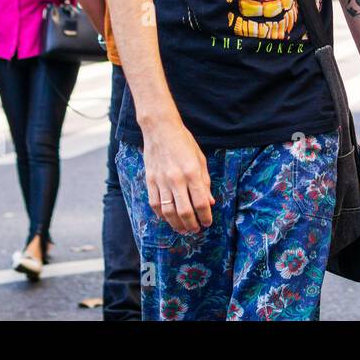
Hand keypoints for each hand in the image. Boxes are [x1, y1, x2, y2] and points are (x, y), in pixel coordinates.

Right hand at [143, 119, 214, 234]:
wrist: (160, 129)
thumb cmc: (183, 142)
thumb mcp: (200, 159)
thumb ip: (205, 182)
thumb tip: (210, 202)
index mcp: (192, 172)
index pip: (200, 202)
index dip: (206, 216)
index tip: (208, 222)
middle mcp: (176, 179)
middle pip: (184, 211)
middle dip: (192, 225)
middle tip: (196, 229)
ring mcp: (161, 181)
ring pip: (168, 212)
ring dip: (177, 224)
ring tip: (183, 229)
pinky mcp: (150, 181)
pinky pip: (155, 204)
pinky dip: (162, 215)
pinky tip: (168, 218)